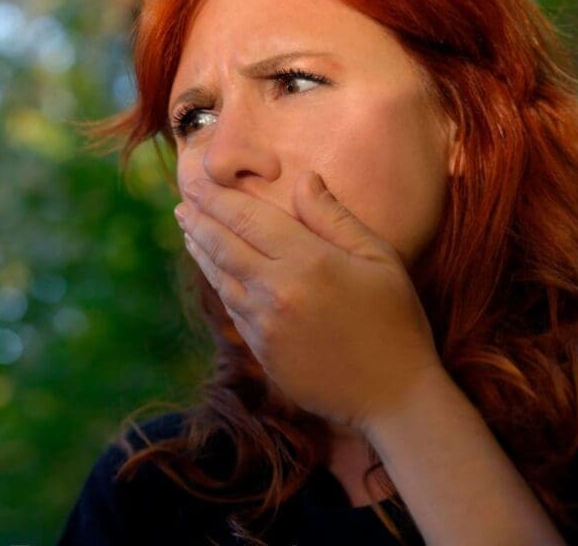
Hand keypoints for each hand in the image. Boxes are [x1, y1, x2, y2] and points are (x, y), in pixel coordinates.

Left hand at [175, 171, 441, 431]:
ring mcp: (263, 325)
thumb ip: (334, 217)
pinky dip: (220, 284)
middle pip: (223, 247)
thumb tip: (304, 180)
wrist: (394, 397)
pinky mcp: (261, 351)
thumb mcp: (378, 258)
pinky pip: (233, 309)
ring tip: (189, 231)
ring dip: (201, 252)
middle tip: (182, 204)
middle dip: (198, 221)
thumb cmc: (395, 320)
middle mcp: (275, 292)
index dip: (215, 199)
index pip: (246, 218)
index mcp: (307, 262)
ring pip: (221, 279)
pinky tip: (217, 272)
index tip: (195, 184)